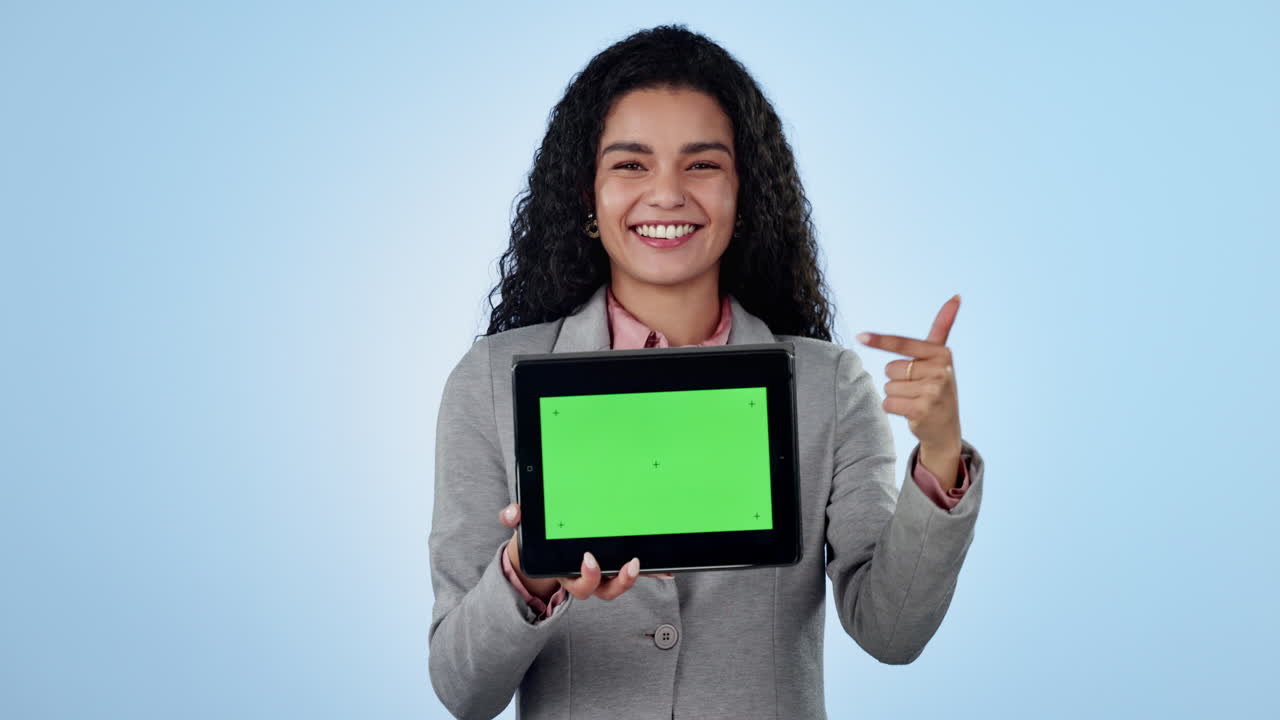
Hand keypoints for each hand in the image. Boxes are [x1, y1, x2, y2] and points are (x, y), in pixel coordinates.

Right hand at [498, 503, 672, 601]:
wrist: (539, 552)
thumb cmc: (536, 541)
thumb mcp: (523, 529)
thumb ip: (516, 518)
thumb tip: (512, 513)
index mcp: (566, 572)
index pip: (579, 582)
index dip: (587, 576)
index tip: (590, 559)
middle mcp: (586, 578)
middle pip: (604, 590)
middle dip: (618, 581)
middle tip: (628, 564)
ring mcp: (602, 574)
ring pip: (619, 583)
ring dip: (635, 576)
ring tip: (645, 562)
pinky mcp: (615, 565)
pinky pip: (634, 571)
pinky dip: (651, 570)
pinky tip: (667, 566)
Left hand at [856, 294, 962, 453]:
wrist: (947, 428)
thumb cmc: (938, 386)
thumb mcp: (940, 357)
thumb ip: (943, 327)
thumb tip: (956, 295)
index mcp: (942, 353)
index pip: (903, 343)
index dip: (880, 341)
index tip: (860, 336)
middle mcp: (940, 370)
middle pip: (891, 368)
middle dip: (898, 379)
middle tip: (917, 388)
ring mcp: (932, 391)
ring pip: (888, 386)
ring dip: (896, 395)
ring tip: (916, 400)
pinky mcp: (922, 410)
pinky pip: (888, 403)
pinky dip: (894, 408)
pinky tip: (912, 412)